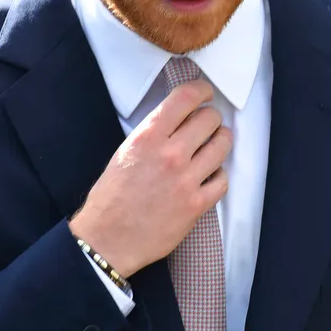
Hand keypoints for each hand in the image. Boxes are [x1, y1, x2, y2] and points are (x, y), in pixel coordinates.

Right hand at [69, 80, 230, 278]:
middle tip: (206, 126)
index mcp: (148, 137)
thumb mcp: (125, 151)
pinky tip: (207, 177)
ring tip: (210, 147)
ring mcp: (186, 180)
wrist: (107, 239)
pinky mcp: (196, 205)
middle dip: (210, 118)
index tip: (206, 94)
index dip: (202, 91)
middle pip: (210, 119)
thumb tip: (180, 117)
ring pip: (222, 145)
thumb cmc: (111, 196)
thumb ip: (154, 132)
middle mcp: (170, 154)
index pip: (185, 98)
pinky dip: (217, 176)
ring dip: (219, 142)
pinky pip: (222, 179)